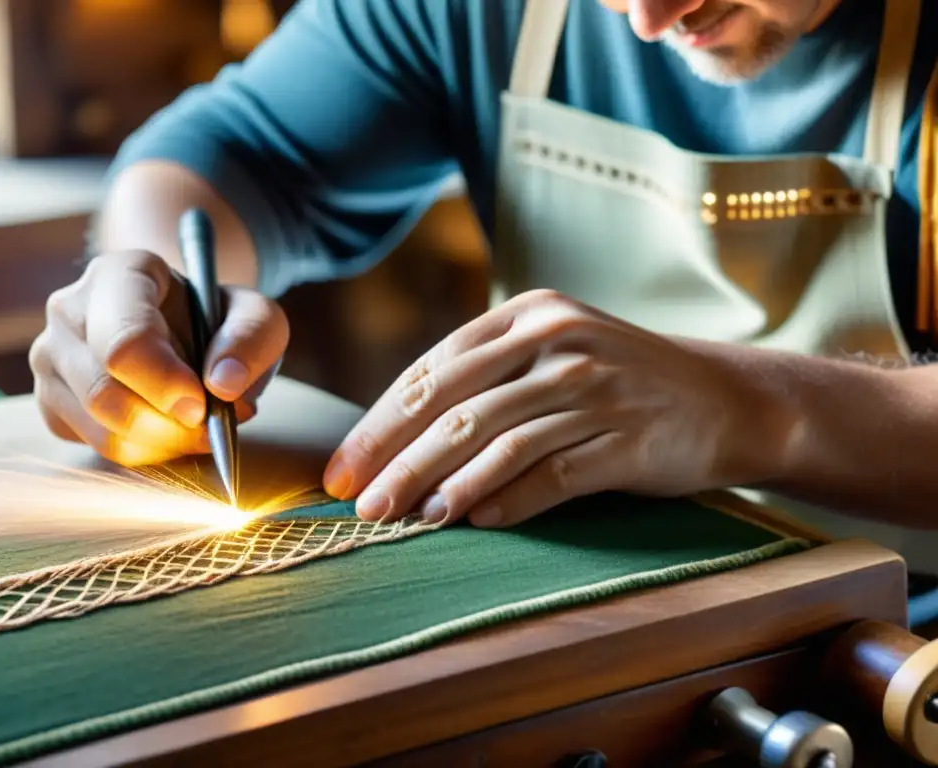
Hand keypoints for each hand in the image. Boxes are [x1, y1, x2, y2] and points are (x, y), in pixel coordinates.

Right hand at [29, 250, 288, 465]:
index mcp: (119, 274)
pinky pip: (94, 446)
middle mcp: (70, 310)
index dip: (165, 384)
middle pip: (103, 392)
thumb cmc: (218, 320)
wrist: (185, 328)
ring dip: (160, 442)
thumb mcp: (257, 316)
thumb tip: (224, 384)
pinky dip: (142, 450)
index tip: (201, 406)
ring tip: (196, 424)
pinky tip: (166, 427)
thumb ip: (251, 339)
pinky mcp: (50, 401)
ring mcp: (50, 357)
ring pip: (99, 427)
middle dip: (166, 424)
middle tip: (209, 424)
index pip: (125, 341)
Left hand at [323, 289, 795, 527]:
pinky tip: (473, 521)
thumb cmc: (620, 379)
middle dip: (396, 458)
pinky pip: (551, 474)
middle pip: (454, 405)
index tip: (344, 466)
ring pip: (495, 440)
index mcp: (529, 315)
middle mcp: (559, 342)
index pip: (433, 369)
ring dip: (441, 485)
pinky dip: (506, 500)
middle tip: (359, 502)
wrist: (725, 398)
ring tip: (404, 519)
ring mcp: (595, 389)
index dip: (381, 422)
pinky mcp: (625, 439)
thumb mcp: (555, 351)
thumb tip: (400, 439)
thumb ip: (487, 377)